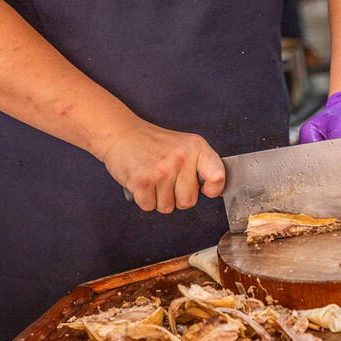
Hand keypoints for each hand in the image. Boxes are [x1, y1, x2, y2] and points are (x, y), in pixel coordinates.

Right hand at [101, 121, 224, 213]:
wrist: (122, 133)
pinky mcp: (142, 181)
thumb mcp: (184, 145)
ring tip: (154, 178)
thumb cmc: (153, 143)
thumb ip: (200, 164)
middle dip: (177, 197)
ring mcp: (161, 170)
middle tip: (167, 180)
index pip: (218, 177)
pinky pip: (149, 206)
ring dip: (159, 198)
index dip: (213, 189)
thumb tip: (213, 189)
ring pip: (167, 207)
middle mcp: (181, 158)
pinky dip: (144, 199)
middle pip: (189, 201)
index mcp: (196, 147)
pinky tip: (143, 182)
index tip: (205, 189)